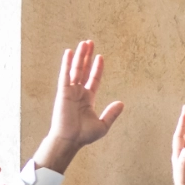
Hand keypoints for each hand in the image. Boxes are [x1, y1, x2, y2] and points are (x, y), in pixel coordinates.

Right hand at [32, 39, 122, 173]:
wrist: (70, 140)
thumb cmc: (84, 135)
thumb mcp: (103, 125)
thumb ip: (112, 113)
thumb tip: (122, 103)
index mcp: (87, 99)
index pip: (93, 79)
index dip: (97, 68)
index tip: (100, 57)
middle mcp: (78, 92)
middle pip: (84, 70)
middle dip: (87, 57)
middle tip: (90, 43)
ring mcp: (70, 91)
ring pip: (76, 69)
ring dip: (80, 56)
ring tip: (84, 43)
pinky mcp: (63, 92)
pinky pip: (65, 75)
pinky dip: (67, 64)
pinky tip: (69, 52)